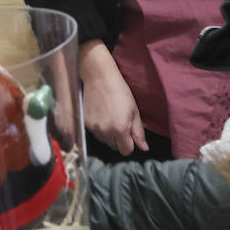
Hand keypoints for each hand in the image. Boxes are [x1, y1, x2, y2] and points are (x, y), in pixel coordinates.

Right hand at [79, 41, 147, 155]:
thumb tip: (144, 148)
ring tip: (109, 118)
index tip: (129, 134)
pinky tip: (100, 115)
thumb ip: (138, 131)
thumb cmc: (120, 92)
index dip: (129, 144)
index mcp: (120, 130)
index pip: (126, 151)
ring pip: (104, 141)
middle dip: (119, 140)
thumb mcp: (134, 111)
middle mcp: (105, 133)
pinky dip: (99, 128)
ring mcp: (93, 129)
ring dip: (108, 135)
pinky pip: (95, 133)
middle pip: (114, 147)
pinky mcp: (85, 124)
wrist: (99, 78)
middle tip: (120, 124)